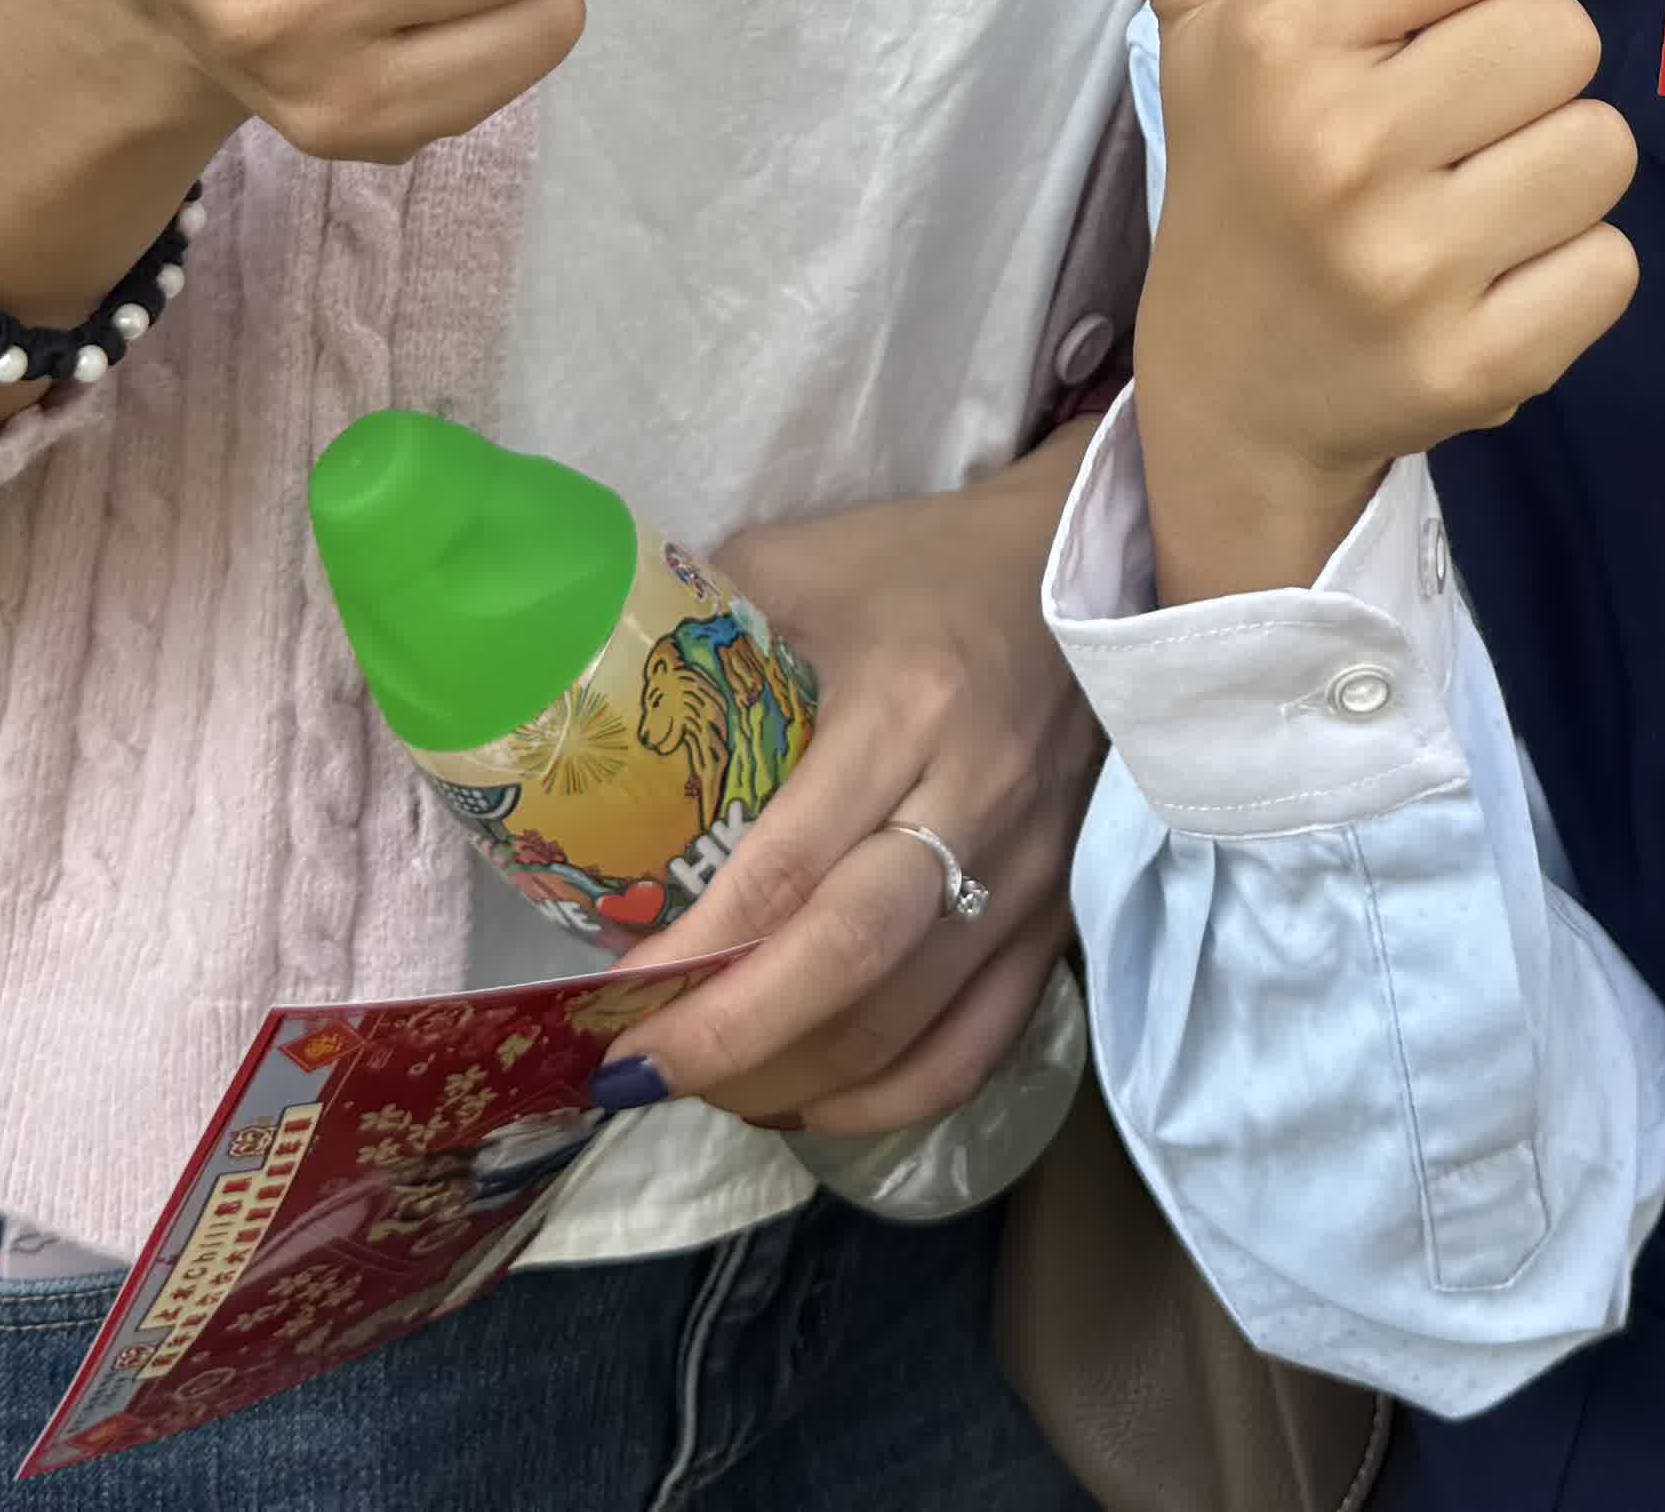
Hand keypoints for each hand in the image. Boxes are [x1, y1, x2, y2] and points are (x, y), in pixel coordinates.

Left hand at [618, 454, 1094, 1135]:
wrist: (1078, 570)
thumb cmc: (921, 565)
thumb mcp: (798, 563)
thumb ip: (701, 635)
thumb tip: (585, 708)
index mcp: (907, 706)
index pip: (789, 865)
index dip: (695, 953)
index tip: (608, 1002)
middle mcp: (977, 801)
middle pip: (851, 963)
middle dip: (730, 1039)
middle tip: (633, 1071)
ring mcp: (1028, 874)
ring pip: (908, 1026)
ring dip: (792, 1079)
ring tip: (699, 1085)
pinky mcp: (1056, 919)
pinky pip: (976, 1048)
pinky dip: (885, 1100)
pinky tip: (806, 1101)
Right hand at [1011, 0, 1635, 611]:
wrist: (1234, 391)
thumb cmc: (1245, 163)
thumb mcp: (1200, 16)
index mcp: (1282, 32)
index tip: (1402, 37)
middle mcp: (1339, 146)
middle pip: (1564, 32)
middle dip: (1515, 75)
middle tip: (1438, 128)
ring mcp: (1407, 268)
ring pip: (1604, 147)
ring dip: (1551, 174)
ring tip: (1462, 204)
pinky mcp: (1474, 368)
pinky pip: (1614, 268)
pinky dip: (1569, 275)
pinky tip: (1484, 285)